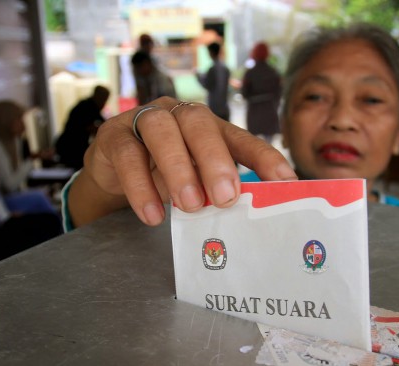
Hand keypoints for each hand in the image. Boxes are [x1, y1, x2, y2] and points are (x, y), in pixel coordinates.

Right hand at [68, 97, 295, 226]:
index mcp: (209, 127)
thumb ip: (215, 192)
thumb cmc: (163, 176)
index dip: (263, 157)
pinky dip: (140, 186)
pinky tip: (152, 216)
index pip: (241, 137)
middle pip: (200, 124)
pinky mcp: (114, 136)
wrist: (112, 174)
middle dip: (215, 161)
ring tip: (190, 206)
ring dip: (179, 168)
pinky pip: (127, 156)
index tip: (286, 182)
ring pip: (162, 131)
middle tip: (226, 198)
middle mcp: (179, 115)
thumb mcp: (194, 183)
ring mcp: (144, 120)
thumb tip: (248, 217)